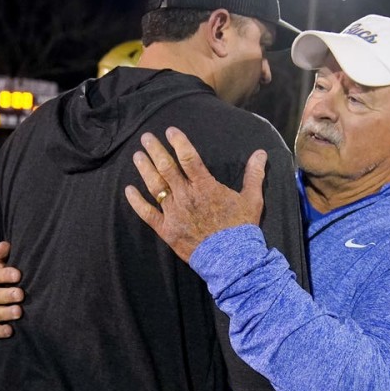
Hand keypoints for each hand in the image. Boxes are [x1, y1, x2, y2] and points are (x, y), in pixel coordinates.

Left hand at [123, 127, 266, 262]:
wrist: (232, 259)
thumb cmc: (242, 228)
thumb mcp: (252, 199)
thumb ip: (254, 174)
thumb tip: (261, 153)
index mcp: (205, 186)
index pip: (189, 158)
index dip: (179, 142)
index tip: (170, 131)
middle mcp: (186, 196)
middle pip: (167, 168)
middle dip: (156, 150)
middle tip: (146, 137)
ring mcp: (174, 213)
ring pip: (155, 186)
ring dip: (145, 169)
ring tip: (137, 156)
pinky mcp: (167, 230)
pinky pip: (148, 214)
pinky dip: (136, 202)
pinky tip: (128, 190)